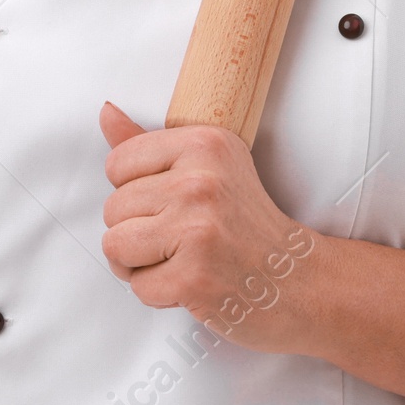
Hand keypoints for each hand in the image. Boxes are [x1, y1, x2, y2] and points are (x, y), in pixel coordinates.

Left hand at [98, 100, 318, 350]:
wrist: (298, 280)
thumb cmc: (248, 225)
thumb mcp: (207, 166)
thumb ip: (149, 143)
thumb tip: (106, 112)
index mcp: (203, 143)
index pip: (117, 164)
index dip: (135, 191)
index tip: (171, 202)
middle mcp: (200, 182)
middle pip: (112, 209)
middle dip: (138, 232)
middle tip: (182, 237)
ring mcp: (197, 230)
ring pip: (116, 247)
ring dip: (140, 264)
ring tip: (180, 258)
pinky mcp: (193, 277)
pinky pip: (137, 287)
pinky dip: (159, 293)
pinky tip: (192, 282)